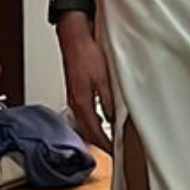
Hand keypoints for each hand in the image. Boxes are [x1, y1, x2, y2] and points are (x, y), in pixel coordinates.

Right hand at [58, 19, 115, 154]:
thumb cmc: (86, 53)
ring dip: (95, 133)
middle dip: (100, 144)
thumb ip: (108, 101)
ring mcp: (74, 97)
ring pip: (84, 123)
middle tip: (113, 151)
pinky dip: (92, 122)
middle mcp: (75, 103)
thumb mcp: (103, 79)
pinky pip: (84, 113)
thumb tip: (113, 119)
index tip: (115, 153)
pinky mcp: (76, 91)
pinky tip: (100, 120)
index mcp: (82, 103)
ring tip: (108, 141)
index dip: (106, 145)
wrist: (74, 37)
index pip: (94, 132)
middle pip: (87, 131)